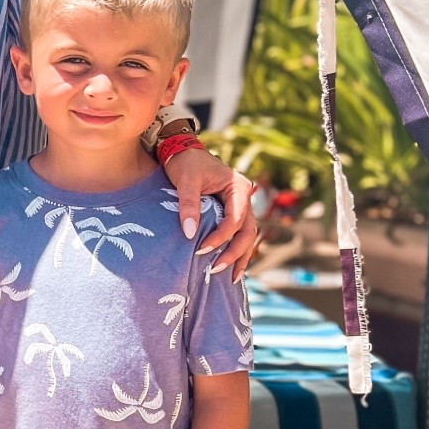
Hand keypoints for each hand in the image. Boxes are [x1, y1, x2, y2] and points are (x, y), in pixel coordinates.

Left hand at [162, 143, 259, 278]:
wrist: (182, 150)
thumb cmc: (185, 163)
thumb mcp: (186, 181)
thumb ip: (188, 206)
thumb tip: (188, 234)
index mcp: (238, 188)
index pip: (235, 220)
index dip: (220, 238)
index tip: (201, 251)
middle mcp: (244, 198)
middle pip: (247, 232)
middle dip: (235, 254)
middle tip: (218, 271)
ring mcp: (240, 206)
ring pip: (246, 235)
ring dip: (239, 256)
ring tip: (230, 278)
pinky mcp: (231, 211)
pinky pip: (237, 233)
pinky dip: (234, 249)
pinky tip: (229, 266)